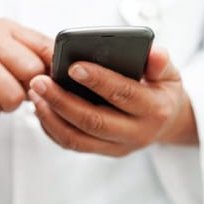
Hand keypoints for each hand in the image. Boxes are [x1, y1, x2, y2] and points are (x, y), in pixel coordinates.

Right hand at [0, 18, 52, 143]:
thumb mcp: (11, 52)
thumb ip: (38, 55)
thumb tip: (68, 70)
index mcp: (6, 28)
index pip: (46, 47)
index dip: (53, 69)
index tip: (53, 79)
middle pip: (33, 73)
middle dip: (27, 88)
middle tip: (13, 85)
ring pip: (13, 97)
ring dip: (7, 103)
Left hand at [27, 48, 197, 156]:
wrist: (167, 122)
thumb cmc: (162, 90)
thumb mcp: (169, 73)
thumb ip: (159, 61)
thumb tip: (154, 52)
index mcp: (155, 109)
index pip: (123, 94)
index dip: (98, 80)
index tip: (72, 66)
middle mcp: (137, 132)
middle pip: (94, 121)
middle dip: (63, 101)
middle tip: (40, 81)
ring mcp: (118, 146)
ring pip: (78, 138)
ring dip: (52, 117)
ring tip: (35, 94)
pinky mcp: (103, 151)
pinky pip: (72, 144)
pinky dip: (52, 128)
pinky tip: (40, 107)